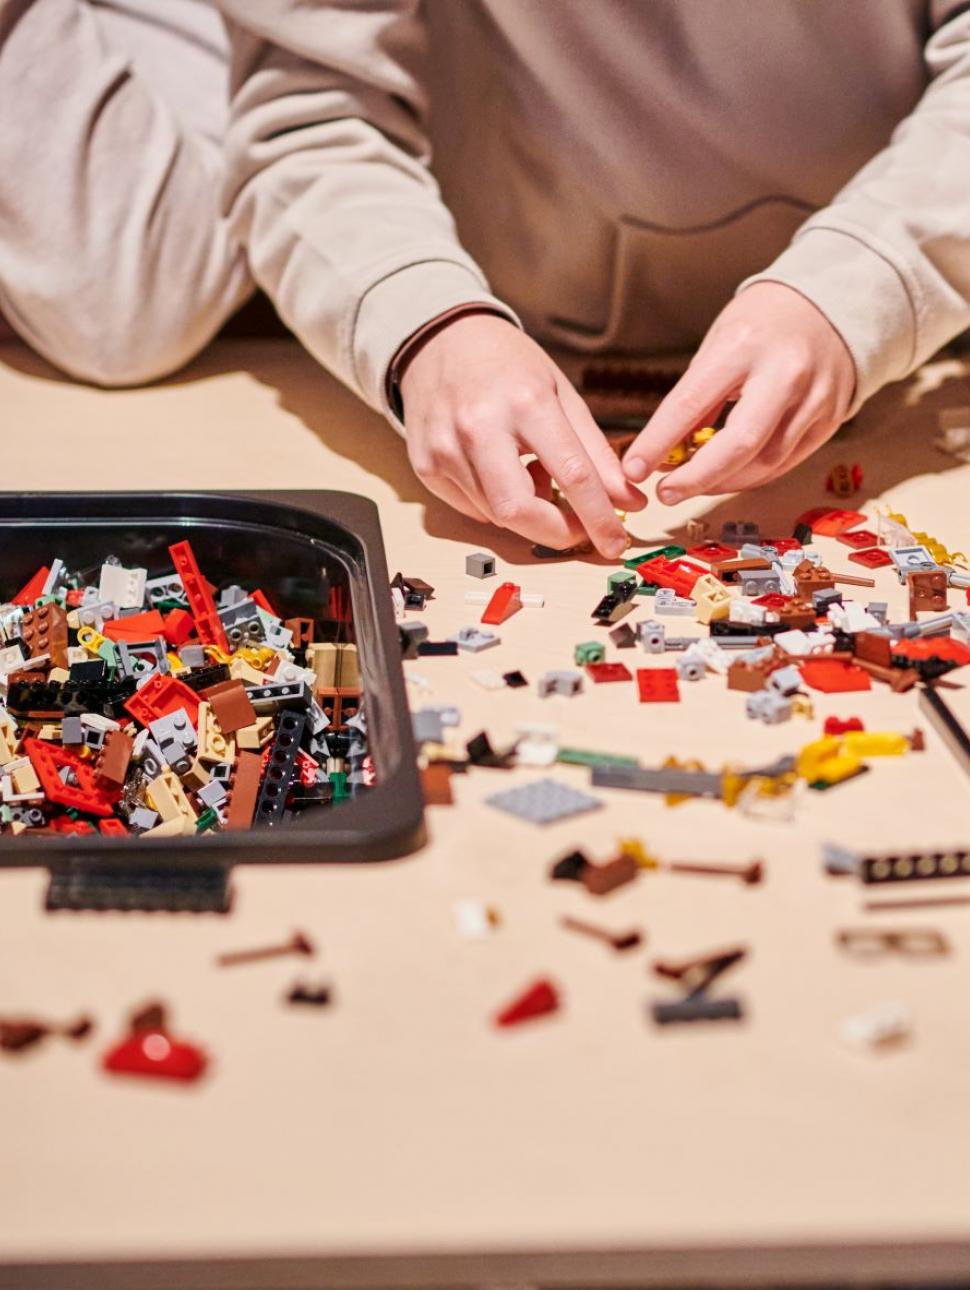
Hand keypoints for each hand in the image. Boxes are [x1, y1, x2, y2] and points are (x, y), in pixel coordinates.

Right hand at [399, 313, 644, 557]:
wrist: (441, 341)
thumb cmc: (507, 365)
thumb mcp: (561, 395)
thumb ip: (595, 452)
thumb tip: (627, 501)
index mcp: (525, 403)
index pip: (572, 475)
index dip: (599, 517)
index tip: (616, 542)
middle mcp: (479, 428)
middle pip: (520, 511)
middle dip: (557, 532)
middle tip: (579, 529)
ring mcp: (446, 449)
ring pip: (496, 515)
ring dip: (528, 512)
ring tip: (535, 475)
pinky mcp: (426, 466)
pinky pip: (472, 509)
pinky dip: (497, 505)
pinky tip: (503, 473)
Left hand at [621, 283, 855, 502]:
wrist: (830, 307)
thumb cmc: (762, 324)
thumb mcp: (719, 343)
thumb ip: (695, 397)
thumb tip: (664, 453)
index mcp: (745, 346)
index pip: (691, 404)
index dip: (658, 443)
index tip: (632, 469)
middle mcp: (785, 373)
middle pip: (739, 444)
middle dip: (696, 478)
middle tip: (665, 493)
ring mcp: (813, 399)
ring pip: (764, 463)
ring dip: (722, 482)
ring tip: (693, 484)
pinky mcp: (828, 421)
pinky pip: (785, 464)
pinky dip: (750, 477)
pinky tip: (727, 477)